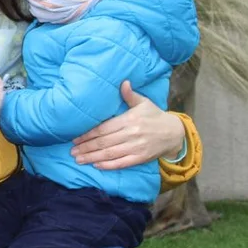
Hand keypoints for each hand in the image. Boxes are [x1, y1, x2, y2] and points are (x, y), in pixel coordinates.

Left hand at [71, 81, 185, 168]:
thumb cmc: (155, 116)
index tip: (75, 138)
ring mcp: (136, 147)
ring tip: (78, 159)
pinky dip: (108, 165)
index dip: (88, 134)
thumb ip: (130, 95)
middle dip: (86, 147)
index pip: (103, 129)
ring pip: (110, 154)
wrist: (175, 133)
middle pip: (104, 142)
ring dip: (92, 157)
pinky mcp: (141, 158)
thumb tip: (123, 82)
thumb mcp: (144, 103)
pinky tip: (96, 165)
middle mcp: (131, 134)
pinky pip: (122, 163)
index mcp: (129, 120)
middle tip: (72, 151)